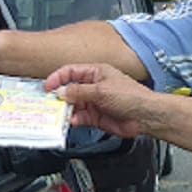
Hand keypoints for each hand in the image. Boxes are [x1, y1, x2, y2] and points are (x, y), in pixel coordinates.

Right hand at [46, 63, 160, 138]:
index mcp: (96, 72)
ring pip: (72, 105)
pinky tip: (71, 120)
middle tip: (49, 102)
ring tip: (59, 113)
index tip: (47, 86)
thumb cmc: (131, 96)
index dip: (57, 78)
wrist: (144, 116)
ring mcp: (93, 102)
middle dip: (59, 95)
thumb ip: (79, 92)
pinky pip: (79, 117)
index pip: (71, 71)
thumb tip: (61, 91)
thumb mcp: (102, 90)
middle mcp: (93, 86)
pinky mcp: (95, 117)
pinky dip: (73, 119)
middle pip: (69, 89)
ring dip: (65, 109)